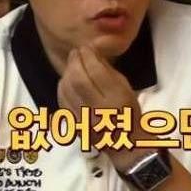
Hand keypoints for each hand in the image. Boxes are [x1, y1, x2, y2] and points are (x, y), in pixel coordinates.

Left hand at [57, 46, 155, 170]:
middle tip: (75, 52)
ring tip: (72, 64)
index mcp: (116, 100)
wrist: (126, 142)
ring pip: (66, 89)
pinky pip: (62, 101)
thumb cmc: (128, 110)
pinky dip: (62, 87)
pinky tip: (67, 79)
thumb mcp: (124, 86)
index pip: (96, 72)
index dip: (88, 56)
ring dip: (67, 72)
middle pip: (78, 80)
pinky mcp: (74, 126)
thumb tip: (90, 50)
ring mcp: (83, 121)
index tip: (85, 47)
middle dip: (75, 61)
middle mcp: (98, 111)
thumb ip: (106, 68)